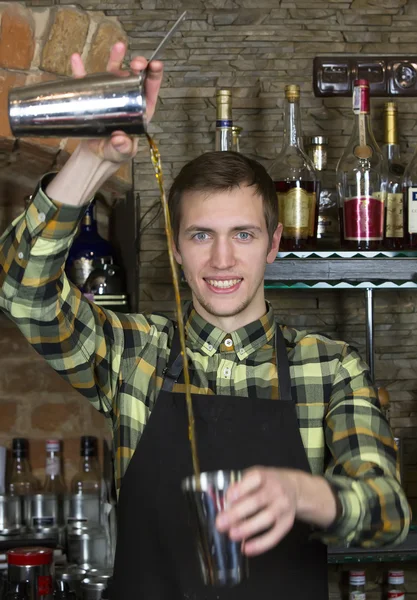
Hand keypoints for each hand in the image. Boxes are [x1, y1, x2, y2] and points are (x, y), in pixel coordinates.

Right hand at [70, 42, 162, 163]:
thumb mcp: (122, 152)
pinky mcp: (92, 96)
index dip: (154, 76)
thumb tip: (120, 139)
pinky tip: (76, 60)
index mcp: (140, 109)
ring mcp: (110, 94)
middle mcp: (127, 97)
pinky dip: (80, 70)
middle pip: (134, 77)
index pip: (150, 89)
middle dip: (138, 65)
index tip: (155, 65)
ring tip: (119, 46)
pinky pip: (86, 81)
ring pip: (114, 73)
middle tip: (136, 62)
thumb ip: (123, 147)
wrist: (97, 155)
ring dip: (116, 58)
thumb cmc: (115, 152)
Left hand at [216, 467, 298, 556]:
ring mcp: (283, 507)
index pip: (255, 479)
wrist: (293, 487)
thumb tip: (223, 503)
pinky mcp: (287, 523)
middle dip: (237, 513)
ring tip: (231, 535)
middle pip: (257, 501)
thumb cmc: (266, 483)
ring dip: (248, 528)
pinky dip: (260, 544)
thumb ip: (239, 487)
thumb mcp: (253, 476)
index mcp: (264, 476)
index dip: (241, 488)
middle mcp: (276, 490)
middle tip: (220, 523)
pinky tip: (246, 549)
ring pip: (267, 518)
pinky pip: (275, 536)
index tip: (228, 498)